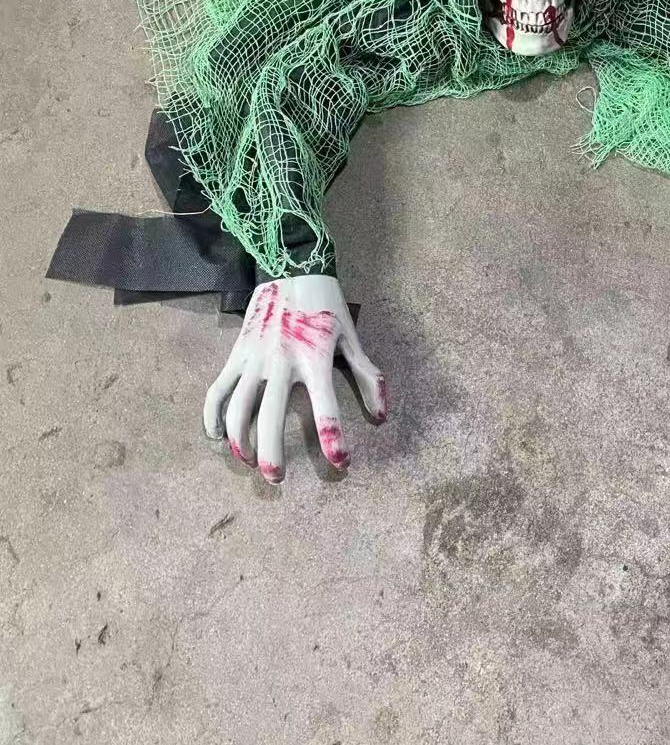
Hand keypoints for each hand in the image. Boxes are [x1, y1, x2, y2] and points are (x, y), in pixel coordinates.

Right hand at [203, 275, 386, 482]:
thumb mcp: (351, 337)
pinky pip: (218, 390)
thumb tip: (381, 416)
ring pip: (238, 409)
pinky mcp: (236, 353)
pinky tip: (218, 437)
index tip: (341, 463)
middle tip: (276, 478)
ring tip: (248, 461)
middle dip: (271, 454)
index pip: (326, 407)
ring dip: (240, 441)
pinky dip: (213, 416)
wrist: (290, 266)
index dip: (334, 439)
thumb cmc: (326, 304)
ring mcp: (254, 358)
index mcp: (315, 358)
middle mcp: (281, 362)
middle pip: (270, 418)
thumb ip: (368, 376)